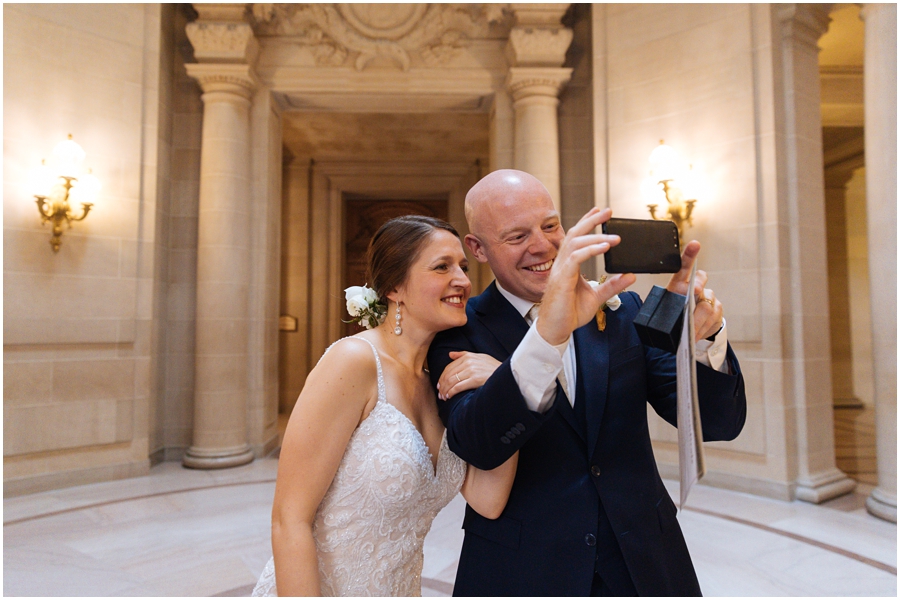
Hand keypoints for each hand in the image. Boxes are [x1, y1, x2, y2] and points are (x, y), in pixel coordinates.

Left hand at [436, 351, 501, 399]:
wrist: (507, 373)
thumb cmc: (493, 367)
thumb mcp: (479, 357)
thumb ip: (463, 354)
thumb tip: (450, 354)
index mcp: (468, 356)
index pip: (449, 367)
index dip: (442, 377)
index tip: (439, 385)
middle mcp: (468, 362)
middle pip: (448, 375)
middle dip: (442, 385)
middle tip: (440, 393)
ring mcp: (471, 370)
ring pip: (452, 381)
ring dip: (445, 390)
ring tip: (443, 397)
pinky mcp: (475, 379)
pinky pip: (458, 387)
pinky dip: (451, 392)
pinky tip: (449, 396)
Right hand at [537, 207, 635, 344]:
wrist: (556, 329)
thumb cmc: (569, 314)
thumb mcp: (596, 297)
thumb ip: (612, 286)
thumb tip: (629, 276)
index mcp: (568, 266)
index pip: (577, 238)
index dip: (587, 222)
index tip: (600, 212)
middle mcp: (562, 264)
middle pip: (575, 234)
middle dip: (591, 220)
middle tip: (608, 211)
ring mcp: (560, 270)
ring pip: (575, 243)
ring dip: (596, 236)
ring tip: (615, 237)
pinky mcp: (562, 279)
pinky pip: (575, 258)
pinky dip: (591, 250)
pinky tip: (605, 247)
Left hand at [665, 240, 723, 340]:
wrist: (691, 328)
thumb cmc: (675, 314)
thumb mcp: (666, 309)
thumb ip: (665, 308)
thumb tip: (657, 317)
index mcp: (679, 284)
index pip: (684, 267)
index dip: (689, 255)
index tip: (694, 244)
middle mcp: (696, 287)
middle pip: (700, 282)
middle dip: (697, 287)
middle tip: (694, 291)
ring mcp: (709, 297)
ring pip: (706, 306)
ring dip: (697, 321)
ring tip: (690, 335)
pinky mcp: (718, 309)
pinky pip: (713, 319)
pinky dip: (703, 329)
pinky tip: (696, 336)